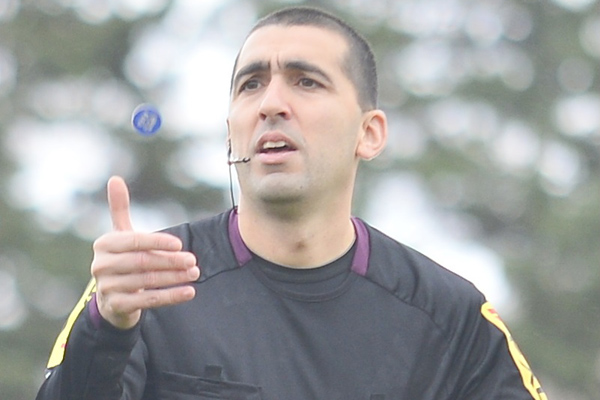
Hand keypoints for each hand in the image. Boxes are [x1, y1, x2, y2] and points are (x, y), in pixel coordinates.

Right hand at [91, 176, 199, 329]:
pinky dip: (171, 295)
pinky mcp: (117, 306)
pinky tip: (190, 291)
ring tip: (195, 273)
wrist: (112, 299)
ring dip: (175, 277)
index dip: (158, 242)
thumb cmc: (122, 260)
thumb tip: (115, 178)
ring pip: (148, 281)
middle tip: (193, 261)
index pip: (135, 241)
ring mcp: (107, 287)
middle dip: (171, 261)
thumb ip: (119, 209)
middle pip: (143, 262)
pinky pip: (149, 300)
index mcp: (105, 244)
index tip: (179, 245)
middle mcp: (101, 265)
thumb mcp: (120, 235)